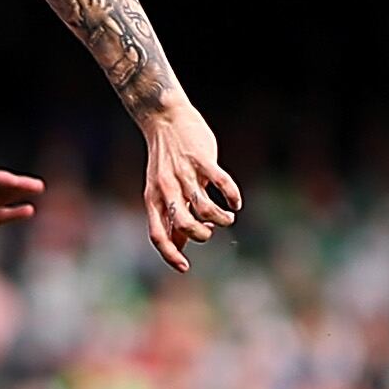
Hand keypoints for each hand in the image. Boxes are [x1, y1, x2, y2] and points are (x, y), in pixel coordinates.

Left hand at [142, 100, 239, 272]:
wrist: (165, 119)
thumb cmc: (164, 160)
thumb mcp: (159, 189)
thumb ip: (169, 217)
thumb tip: (179, 246)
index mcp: (153, 199)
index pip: (157, 234)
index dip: (170, 254)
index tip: (185, 268)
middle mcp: (166, 189)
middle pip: (184, 224)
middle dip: (202, 235)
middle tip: (211, 231)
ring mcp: (184, 174)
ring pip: (205, 207)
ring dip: (220, 218)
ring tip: (227, 217)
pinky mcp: (202, 159)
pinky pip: (221, 183)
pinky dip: (231, 196)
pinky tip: (235, 202)